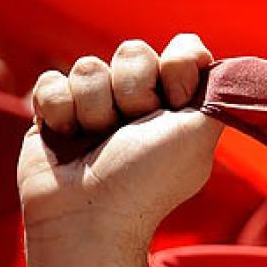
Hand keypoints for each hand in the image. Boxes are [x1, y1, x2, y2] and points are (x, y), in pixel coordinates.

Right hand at [18, 34, 220, 244]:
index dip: (177, 67)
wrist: (89, 218)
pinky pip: (51, 82)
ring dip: (94, 107)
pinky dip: (60, 110)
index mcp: (178, 105)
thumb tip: (212, 64)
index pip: (183, 48)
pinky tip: (68, 138)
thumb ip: (216, 92)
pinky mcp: (54, 114)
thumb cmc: (148, 181)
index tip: (175, 99)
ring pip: (88, 67)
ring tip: (97, 142)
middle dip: (132, 90)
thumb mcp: (200, 135)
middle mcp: (138, 102)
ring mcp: (94, 107)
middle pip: (132, 51)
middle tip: (131, 130)